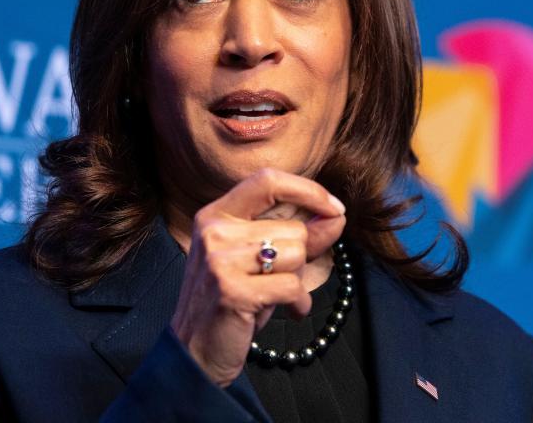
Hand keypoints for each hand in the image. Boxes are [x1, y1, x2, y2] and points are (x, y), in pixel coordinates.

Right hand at [169, 168, 345, 386]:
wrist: (196, 352)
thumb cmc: (236, 300)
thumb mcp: (266, 260)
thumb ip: (300, 234)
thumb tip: (337, 215)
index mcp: (217, 214)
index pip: (268, 180)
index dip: (309, 190)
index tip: (335, 208)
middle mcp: (214, 231)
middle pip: (293, 229)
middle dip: (300, 258)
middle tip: (275, 280)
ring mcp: (219, 260)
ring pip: (296, 255)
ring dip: (296, 280)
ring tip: (271, 294)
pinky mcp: (231, 290)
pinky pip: (292, 286)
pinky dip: (298, 303)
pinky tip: (284, 311)